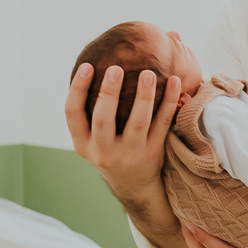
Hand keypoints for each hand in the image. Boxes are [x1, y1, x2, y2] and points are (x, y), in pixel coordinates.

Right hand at [65, 62, 179, 207]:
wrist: (133, 185)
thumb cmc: (110, 150)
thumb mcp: (92, 140)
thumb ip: (91, 110)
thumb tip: (98, 62)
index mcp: (83, 144)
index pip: (73, 114)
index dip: (78, 89)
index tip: (87, 66)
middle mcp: (103, 151)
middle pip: (103, 120)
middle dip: (109, 93)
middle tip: (115, 68)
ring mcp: (130, 154)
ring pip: (137, 123)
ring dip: (144, 97)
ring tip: (148, 73)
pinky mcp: (153, 153)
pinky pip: (162, 125)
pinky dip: (169, 102)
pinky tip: (174, 82)